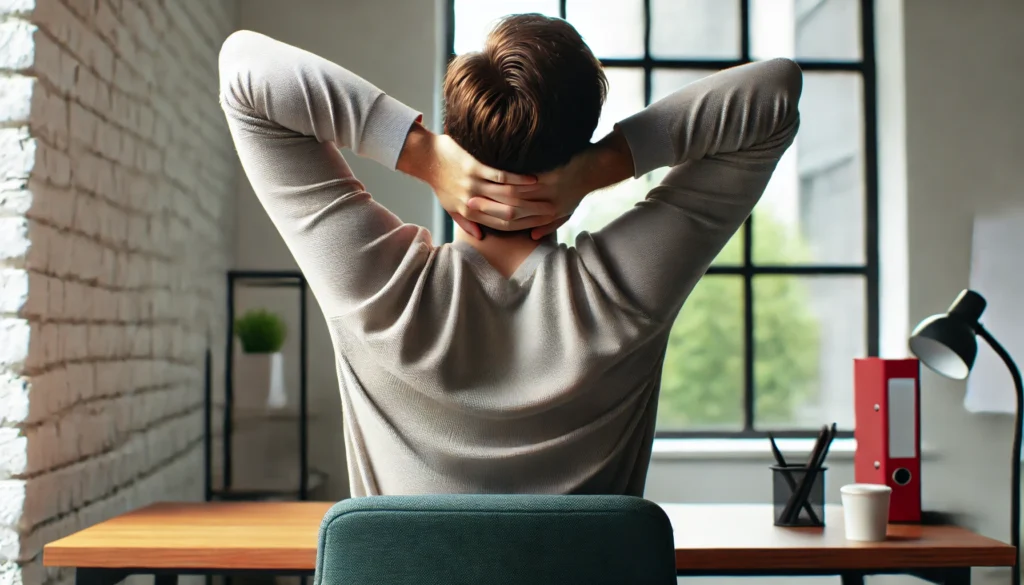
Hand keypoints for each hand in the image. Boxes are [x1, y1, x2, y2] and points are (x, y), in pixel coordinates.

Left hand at [397, 123, 556, 238]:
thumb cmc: (440, 183)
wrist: (425, 159)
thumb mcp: (450, 207)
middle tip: (552, 211)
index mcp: (469, 213)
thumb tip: (482, 238)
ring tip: (547, 196)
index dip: (522, 225)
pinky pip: (501, 176)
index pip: (501, 225)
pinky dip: (519, 179)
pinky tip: (533, 179)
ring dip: (530, 197)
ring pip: (507, 196)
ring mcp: (474, 184)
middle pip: (509, 213)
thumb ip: (467, 222)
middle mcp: (473, 201)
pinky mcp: (474, 167)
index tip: (540, 224)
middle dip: (532, 213)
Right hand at [467, 129, 634, 239]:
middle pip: (512, 212)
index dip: (494, 220)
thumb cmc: (577, 191)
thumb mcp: (566, 212)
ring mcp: (550, 191)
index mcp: (548, 217)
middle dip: (488, 207)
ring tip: (474, 184)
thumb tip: (532, 237)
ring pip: (517, 196)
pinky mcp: (554, 175)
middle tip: (466, 201)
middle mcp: (548, 207)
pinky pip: (529, 178)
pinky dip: (511, 176)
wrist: (597, 169)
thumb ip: (549, 225)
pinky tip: (494, 170)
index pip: (516, 224)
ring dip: (495, 192)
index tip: (474, 216)